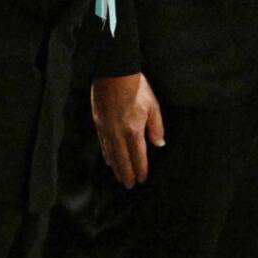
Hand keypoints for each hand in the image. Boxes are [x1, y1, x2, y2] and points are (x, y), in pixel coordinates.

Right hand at [91, 72, 164, 188]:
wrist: (114, 72)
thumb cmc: (136, 88)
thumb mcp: (153, 106)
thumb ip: (156, 127)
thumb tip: (159, 144)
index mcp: (133, 130)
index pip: (138, 156)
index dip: (140, 169)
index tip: (142, 179)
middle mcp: (118, 133)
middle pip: (123, 159)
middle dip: (127, 173)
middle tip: (129, 185)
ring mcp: (106, 128)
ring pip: (111, 153)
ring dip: (116, 166)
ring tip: (119, 176)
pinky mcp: (98, 122)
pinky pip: (103, 143)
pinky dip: (106, 153)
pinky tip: (108, 158)